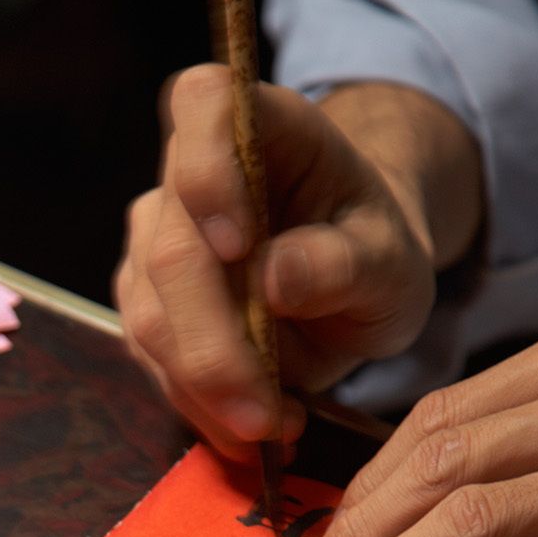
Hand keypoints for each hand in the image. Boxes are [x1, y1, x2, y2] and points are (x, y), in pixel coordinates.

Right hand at [115, 70, 480, 457]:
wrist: (352, 279)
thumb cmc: (373, 248)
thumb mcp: (390, 257)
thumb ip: (342, 261)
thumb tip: (274, 280)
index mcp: (257, 124)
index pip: (203, 108)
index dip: (208, 173)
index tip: (238, 244)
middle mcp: (187, 174)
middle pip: (171, 252)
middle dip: (213, 346)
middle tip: (266, 416)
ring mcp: (156, 240)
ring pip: (151, 320)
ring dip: (206, 390)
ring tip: (274, 428)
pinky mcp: (146, 302)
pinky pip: (153, 360)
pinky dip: (199, 404)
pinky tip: (249, 426)